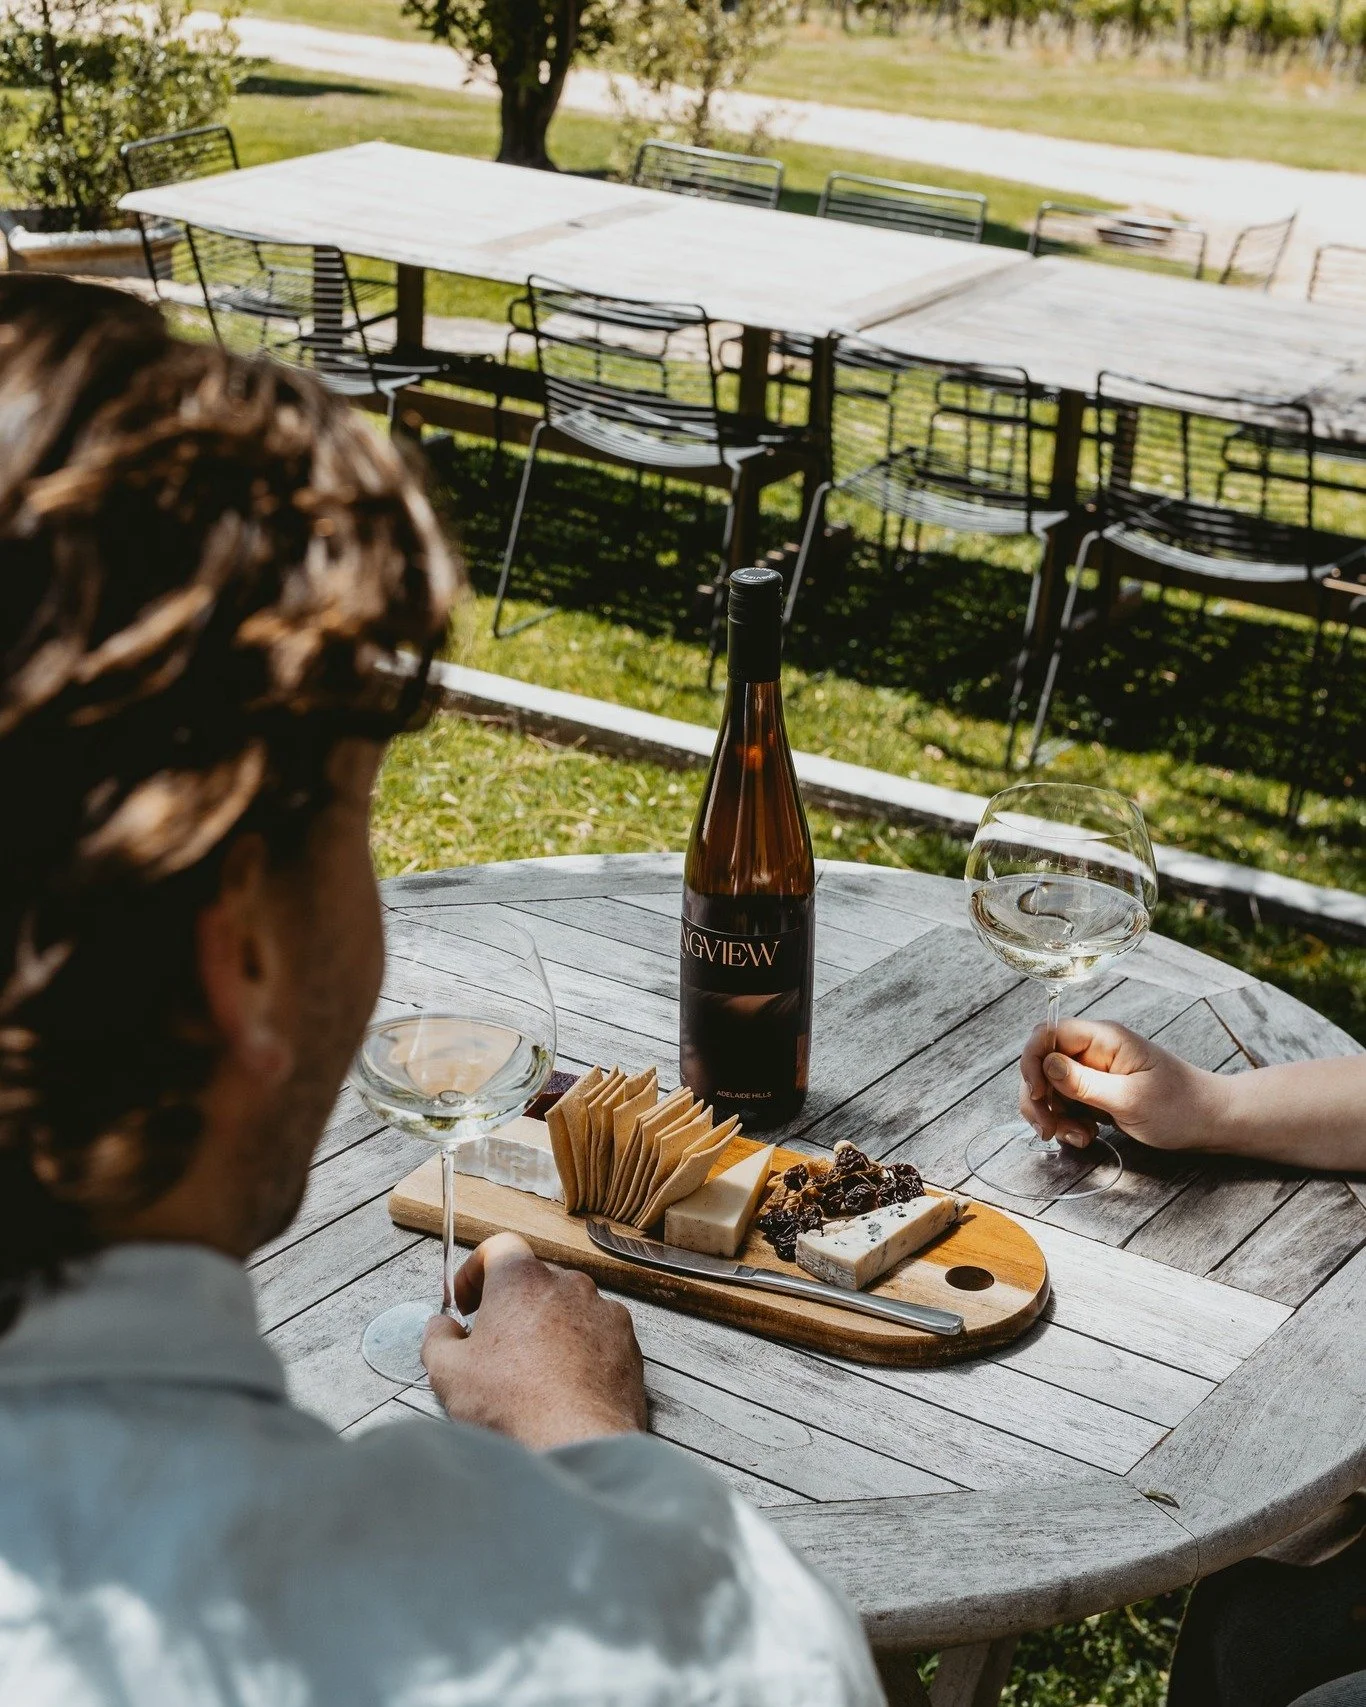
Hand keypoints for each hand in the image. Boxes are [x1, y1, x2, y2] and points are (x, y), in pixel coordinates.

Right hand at [422, 1232, 646, 1450]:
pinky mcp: (627, 1342)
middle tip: (494, 1344)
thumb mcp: (448, 1372)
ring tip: (532, 1372)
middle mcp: (568, 1283)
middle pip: (533, 1279)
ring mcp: (603, 1310)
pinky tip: (565, 1384)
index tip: (467, 1301)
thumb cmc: (512, 1405)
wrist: (577, 1443)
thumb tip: (440, 1327)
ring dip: (548, 1327)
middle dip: (512, 1305)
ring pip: (567, 1307)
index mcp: (522, 1278)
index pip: (499, 1247)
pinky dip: (581, 1349)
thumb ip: (437, 1338)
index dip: (476, 1270)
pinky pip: (597, 1333)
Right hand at [1019, 1017, 1225, 1150]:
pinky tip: (1086, 1136)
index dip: (1033, 1061)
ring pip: (1050, 1088)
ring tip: (1077, 1137)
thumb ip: (1085, 1083)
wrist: (1209, 1123)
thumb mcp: (1131, 1099)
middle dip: (1038, 1098)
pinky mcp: (1096, 1093)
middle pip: (1042, 1063)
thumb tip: (1046, 1064)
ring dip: (1052, 1115)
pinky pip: (1066, 1104)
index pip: (1049, 1034)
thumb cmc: (1180, 1107)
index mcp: (1104, 1039)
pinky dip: (1066, 1123)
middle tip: (1048, 1130)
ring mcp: (1094, 1072)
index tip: (1037, 1095)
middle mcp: (1094, 1051)